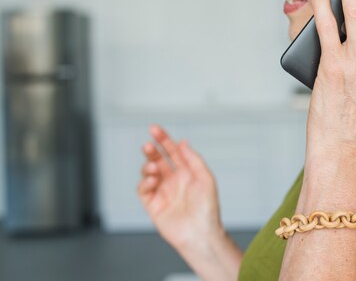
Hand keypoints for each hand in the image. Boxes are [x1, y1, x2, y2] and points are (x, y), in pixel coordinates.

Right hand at [137, 124, 222, 250]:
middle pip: (158, 159)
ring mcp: (162, 191)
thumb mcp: (205, 178)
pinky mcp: (153, 205)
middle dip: (152, 150)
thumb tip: (182, 142)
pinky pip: (143, 189)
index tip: (154, 128)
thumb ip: (193, 159)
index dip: (163, 138)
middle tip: (148, 145)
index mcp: (187, 172)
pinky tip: (153, 180)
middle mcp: (173, 180)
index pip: (172, 151)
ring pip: (148, 172)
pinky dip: (145, 182)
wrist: (200, 233)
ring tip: (154, 168)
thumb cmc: (207, 208)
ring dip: (148, 166)